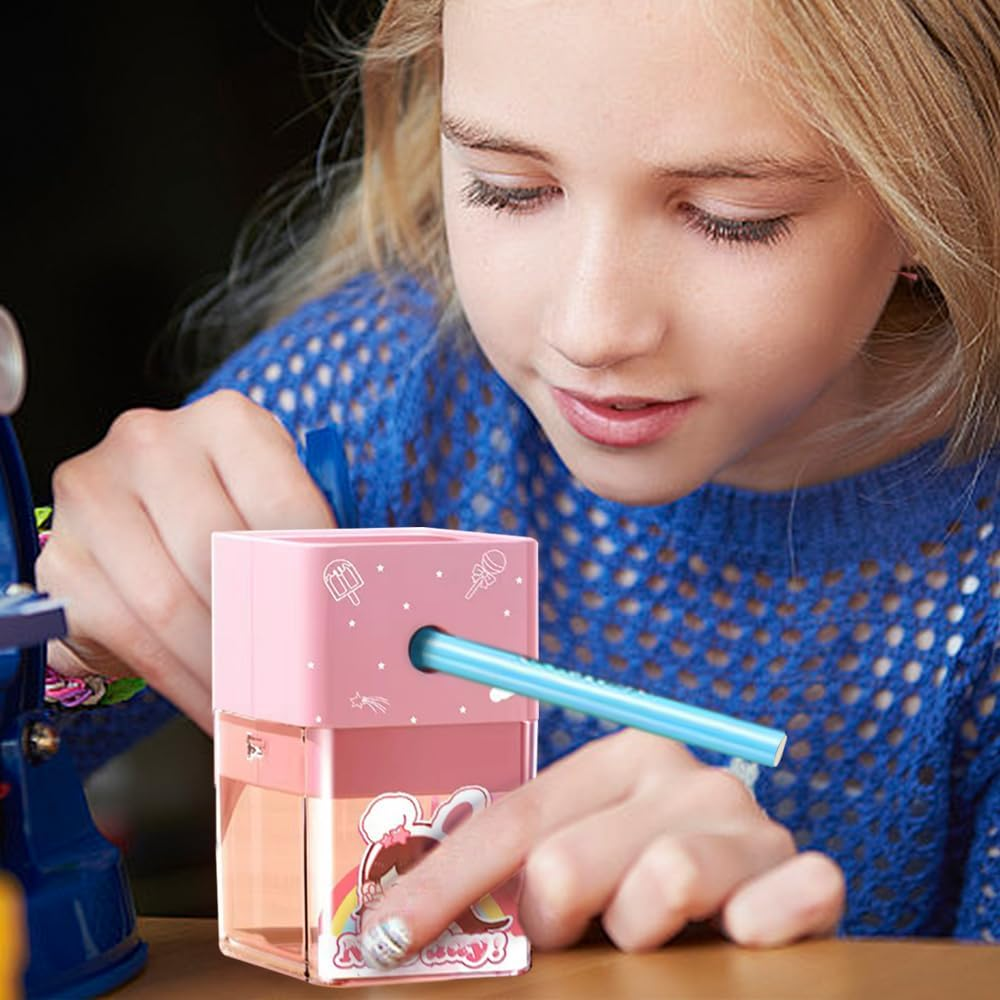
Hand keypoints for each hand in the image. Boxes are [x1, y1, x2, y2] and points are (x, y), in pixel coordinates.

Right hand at [35, 389, 334, 730]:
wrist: (127, 519)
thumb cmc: (219, 508)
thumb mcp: (267, 503)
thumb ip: (306, 539)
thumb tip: (359, 606)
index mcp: (226, 421)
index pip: (283, 505)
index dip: (313, 577)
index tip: (336, 629)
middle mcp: (152, 443)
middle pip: (220, 554)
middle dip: (265, 630)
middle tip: (301, 681)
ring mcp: (95, 496)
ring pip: (170, 602)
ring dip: (222, 666)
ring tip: (262, 702)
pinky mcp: (62, 558)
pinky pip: (129, 635)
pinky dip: (179, 680)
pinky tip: (213, 699)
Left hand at [359, 729, 843, 965]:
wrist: (753, 908)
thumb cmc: (643, 891)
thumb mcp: (580, 867)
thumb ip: (517, 877)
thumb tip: (400, 925)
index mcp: (621, 758)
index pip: (512, 824)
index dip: (442, 887)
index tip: (386, 941)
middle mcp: (684, 777)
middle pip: (565, 862)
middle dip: (546, 923)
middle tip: (568, 940)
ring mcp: (749, 823)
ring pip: (662, 881)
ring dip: (635, 936)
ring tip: (643, 940)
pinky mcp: (804, 876)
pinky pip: (786, 899)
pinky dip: (757, 927)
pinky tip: (741, 938)